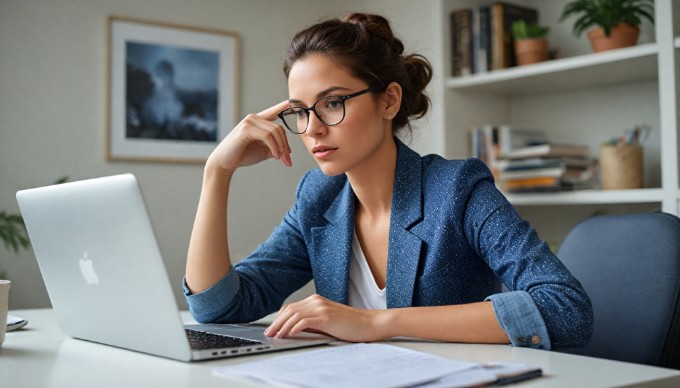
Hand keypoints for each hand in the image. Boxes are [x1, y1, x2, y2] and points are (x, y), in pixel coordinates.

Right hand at [207, 100, 291, 172]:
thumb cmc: (243, 156)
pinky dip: (274, 147)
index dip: (283, 107)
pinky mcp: (246, 129)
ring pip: (275, 132)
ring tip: (282, 160)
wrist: (225, 163)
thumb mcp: (263, 150)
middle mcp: (253, 118)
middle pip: (279, 128)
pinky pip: (267, 136)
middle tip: (288, 160)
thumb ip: (274, 147)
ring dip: (281, 148)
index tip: (293, 103)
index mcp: (257, 121)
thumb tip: (288, 150)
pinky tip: (275, 156)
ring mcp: (249, 122)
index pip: (273, 112)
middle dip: (285, 145)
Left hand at [264, 294, 386, 341]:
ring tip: (276, 336)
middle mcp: (316, 301)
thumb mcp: (327, 322)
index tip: (272, 328)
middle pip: (289, 310)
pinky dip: (294, 327)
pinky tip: (291, 334)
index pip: (291, 307)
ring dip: (282, 326)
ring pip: (294, 315)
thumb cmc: (350, 325)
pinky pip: (304, 321)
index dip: (279, 318)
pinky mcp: (326, 316)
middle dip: (276, 322)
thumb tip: (293, 330)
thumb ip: (311, 323)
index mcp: (316, 300)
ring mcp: (321, 307)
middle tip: (269, 334)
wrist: (369, 324)